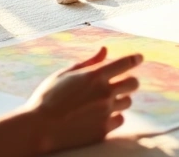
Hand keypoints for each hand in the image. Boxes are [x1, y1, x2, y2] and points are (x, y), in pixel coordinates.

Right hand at [24, 47, 142, 153]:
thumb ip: (88, 62)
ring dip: (119, 100)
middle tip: (122, 83)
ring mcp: (106, 112)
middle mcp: (105, 93)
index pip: (125, 63)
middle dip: (130, 81)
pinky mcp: (104, 129)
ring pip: (127, 102)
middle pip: (133, 83)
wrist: (39, 128)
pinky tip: (100, 116)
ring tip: (103, 102)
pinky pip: (119, 120)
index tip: (139, 57)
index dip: (135, 59)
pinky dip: (113, 117)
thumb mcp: (64, 74)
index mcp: (95, 76)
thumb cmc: (48, 98)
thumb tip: (105, 50)